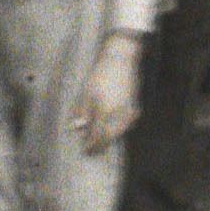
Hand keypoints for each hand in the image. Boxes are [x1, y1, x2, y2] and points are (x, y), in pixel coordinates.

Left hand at [73, 34, 142, 152]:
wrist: (121, 59)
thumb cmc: (100, 74)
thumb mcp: (86, 92)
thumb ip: (81, 111)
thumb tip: (76, 128)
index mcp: (104, 110)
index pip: (98, 136)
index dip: (91, 145)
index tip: (85, 151)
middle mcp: (118, 113)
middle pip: (109, 137)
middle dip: (100, 145)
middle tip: (91, 151)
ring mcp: (128, 110)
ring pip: (118, 132)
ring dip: (109, 139)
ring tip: (100, 141)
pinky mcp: (134, 106)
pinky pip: (125, 124)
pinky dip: (118, 129)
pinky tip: (112, 129)